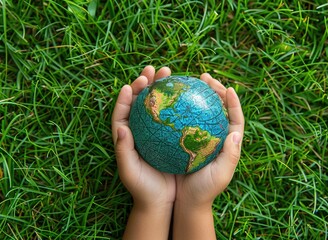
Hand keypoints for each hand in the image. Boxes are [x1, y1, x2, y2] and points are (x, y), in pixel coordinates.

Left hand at [111, 66, 175, 208]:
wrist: (160, 200)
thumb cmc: (142, 187)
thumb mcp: (130, 172)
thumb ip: (123, 151)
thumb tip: (121, 128)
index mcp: (126, 136)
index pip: (123, 111)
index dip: (126, 95)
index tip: (133, 83)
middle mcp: (140, 130)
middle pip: (140, 101)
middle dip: (145, 82)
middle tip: (154, 70)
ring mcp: (155, 132)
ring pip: (157, 105)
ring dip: (162, 88)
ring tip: (170, 73)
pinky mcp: (169, 136)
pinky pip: (173, 115)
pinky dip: (177, 103)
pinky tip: (187, 95)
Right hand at [175, 73, 244, 206]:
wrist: (186, 202)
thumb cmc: (204, 191)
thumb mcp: (220, 176)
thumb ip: (230, 156)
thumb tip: (236, 133)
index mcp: (226, 143)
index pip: (234, 118)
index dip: (233, 102)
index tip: (228, 89)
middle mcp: (212, 136)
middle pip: (214, 107)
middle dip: (211, 89)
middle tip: (203, 76)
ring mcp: (196, 136)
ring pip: (195, 110)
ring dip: (191, 93)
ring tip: (187, 80)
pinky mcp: (181, 139)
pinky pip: (179, 119)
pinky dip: (175, 107)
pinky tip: (167, 99)